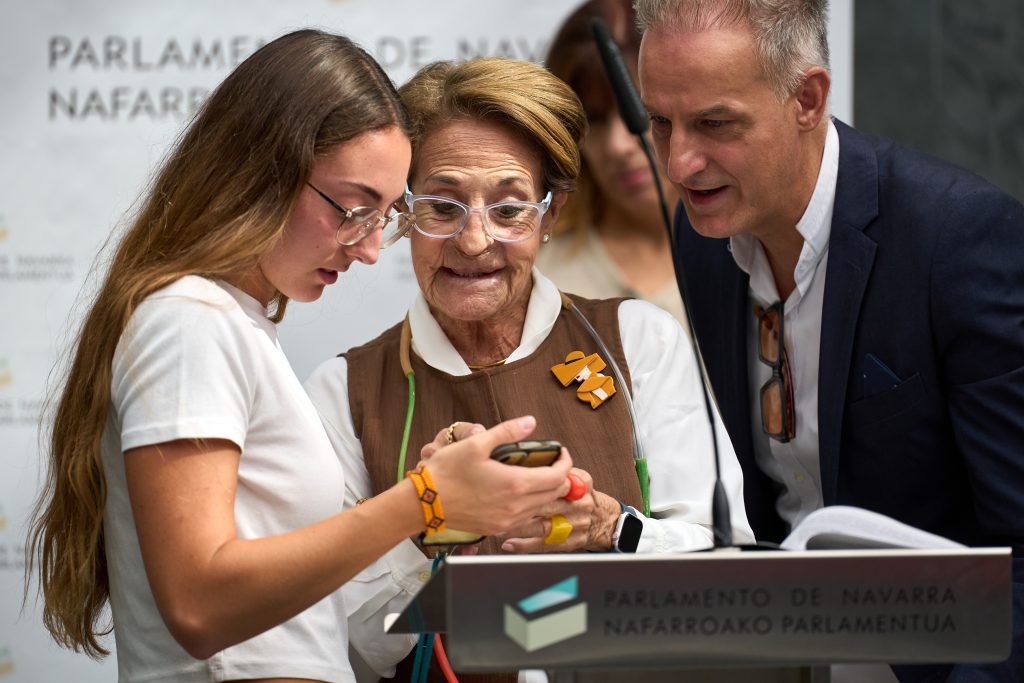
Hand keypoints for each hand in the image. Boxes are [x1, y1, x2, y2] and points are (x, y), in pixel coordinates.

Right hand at [422, 416, 572, 536]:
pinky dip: (531, 504)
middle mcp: (516, 507)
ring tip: (536, 474)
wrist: (424, 503)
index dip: (565, 462)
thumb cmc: (446, 473)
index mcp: (515, 485)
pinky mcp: (497, 529)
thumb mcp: (476, 443)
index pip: (558, 476)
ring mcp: (507, 521)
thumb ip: (507, 432)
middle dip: (558, 476)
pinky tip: (518, 492)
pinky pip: (526, 518)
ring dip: (546, 491)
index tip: (560, 452)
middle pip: (554, 493)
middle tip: (551, 461)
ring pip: (542, 507)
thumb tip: (529, 422)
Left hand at [498, 467, 620, 552]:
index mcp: (581, 482)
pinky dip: (525, 545)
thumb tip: (528, 455)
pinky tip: (508, 543)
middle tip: (497, 503)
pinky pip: (545, 545)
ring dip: (518, 526)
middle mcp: (580, 504)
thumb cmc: (582, 495)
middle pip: (547, 502)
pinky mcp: (571, 542)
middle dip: (520, 503)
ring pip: (543, 525)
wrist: (606, 521)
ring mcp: (576, 525)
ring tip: (496, 524)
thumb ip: (558, 468)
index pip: (557, 478)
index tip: (511, 477)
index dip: (534, 477)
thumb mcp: (578, 475)